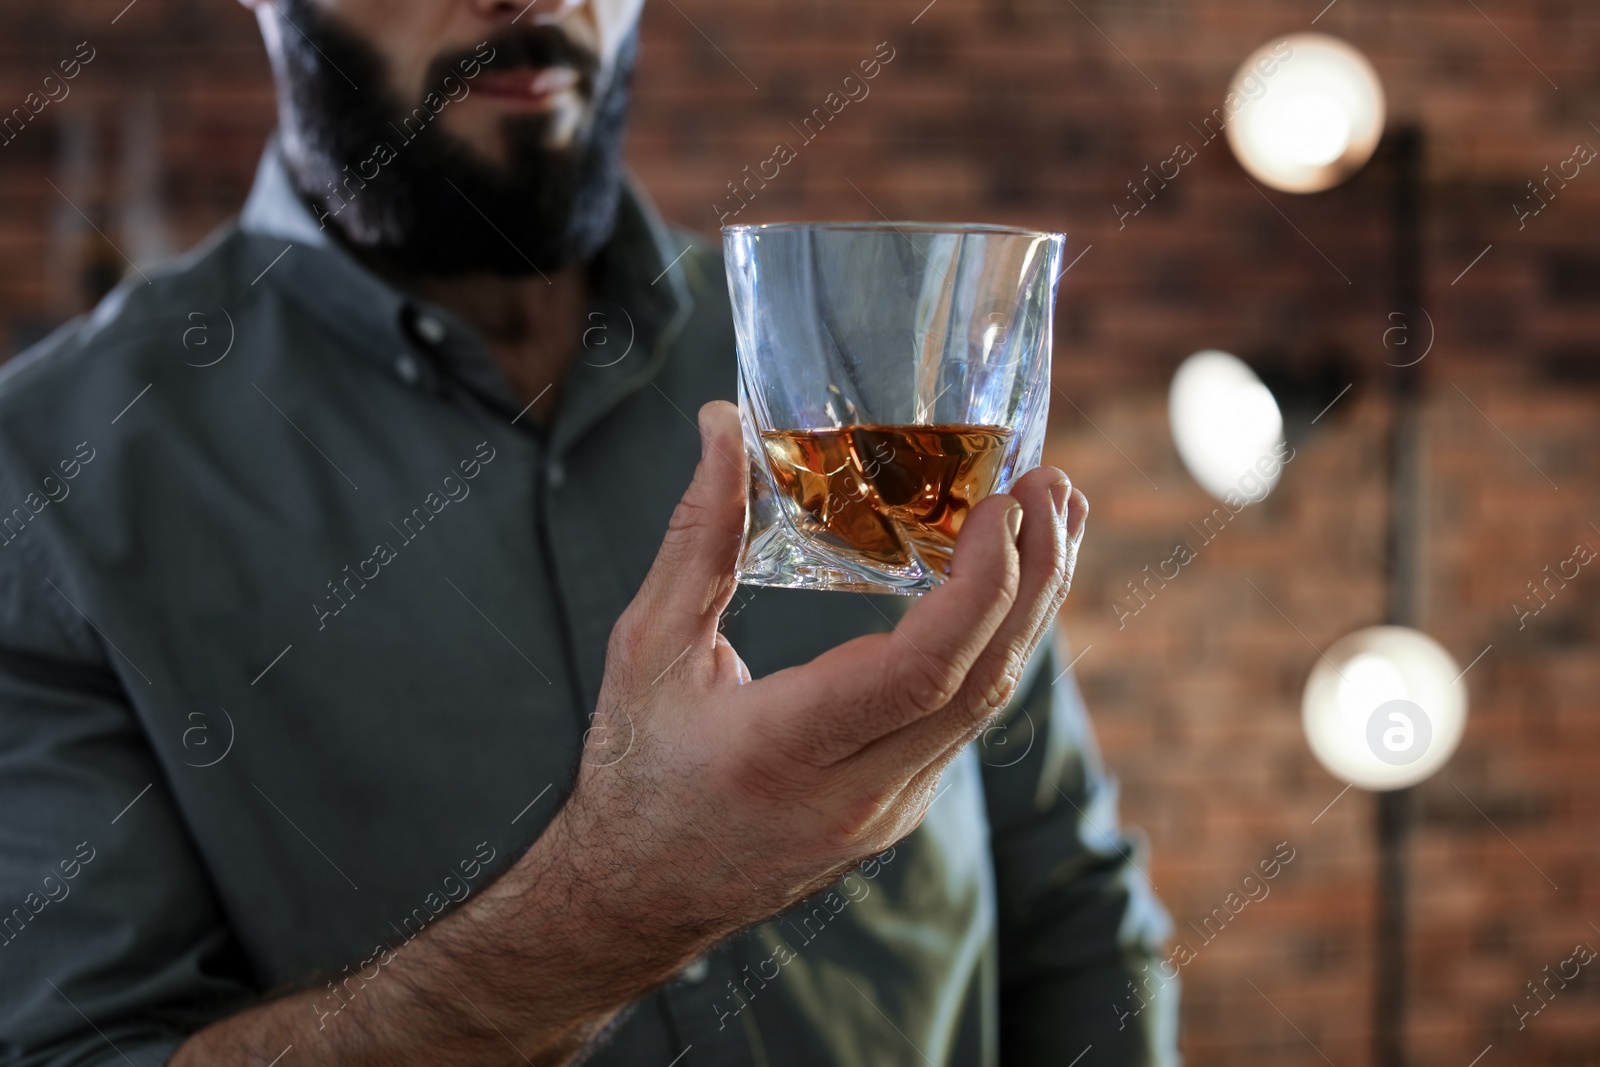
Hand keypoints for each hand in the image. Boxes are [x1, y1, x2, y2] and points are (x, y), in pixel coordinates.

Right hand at [167, 400, 1085, 1066]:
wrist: (639, 897)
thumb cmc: (634, 767)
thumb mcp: (647, 646)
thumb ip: (698, 536)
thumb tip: (723, 425)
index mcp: (783, 750)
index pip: (918, 673)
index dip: (980, 587)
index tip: (1006, 505)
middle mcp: (855, 793)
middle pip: (982, 685)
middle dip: (1034, 579)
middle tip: (1051, 484)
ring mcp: (890, 809)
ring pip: (988, 704)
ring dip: (1030, 608)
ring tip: (1050, 517)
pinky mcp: (902, 807)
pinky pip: (966, 719)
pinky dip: (996, 643)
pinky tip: (1003, 583)